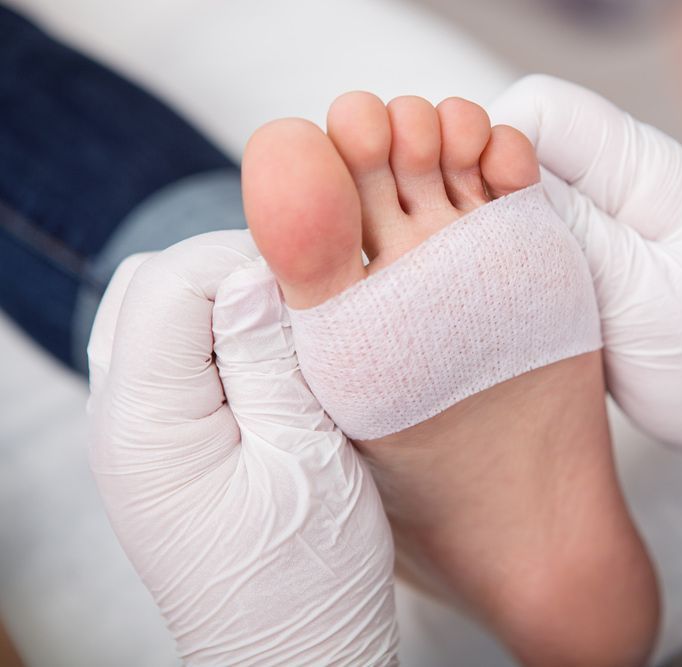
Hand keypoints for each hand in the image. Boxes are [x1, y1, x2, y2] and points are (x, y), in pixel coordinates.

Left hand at [87, 231, 397, 664]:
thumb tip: (256, 271)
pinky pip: (169, 355)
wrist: (292, 656)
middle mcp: (117, 420)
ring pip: (155, 313)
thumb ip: (271, 359)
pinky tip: (268, 364)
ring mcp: (132, 433)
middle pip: (151, 285)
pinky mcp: (158, 445)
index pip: (173, 280)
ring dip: (222, 304)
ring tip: (290, 334)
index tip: (316, 288)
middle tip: (305, 306)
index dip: (249, 261)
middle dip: (231, 273)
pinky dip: (215, 337)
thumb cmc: (308, 577)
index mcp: (144, 422)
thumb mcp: (307, 458)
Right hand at [491, 75, 681, 476]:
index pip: (538, 110)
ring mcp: (597, 221)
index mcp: (642, 168)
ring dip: (486, 235)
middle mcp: (615, 181)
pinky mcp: (583, 260)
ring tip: (490, 289)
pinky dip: (501, 266)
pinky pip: (522, 242)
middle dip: (478, 193)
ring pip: (508, 196)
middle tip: (477, 265)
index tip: (480, 214)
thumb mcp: (644, 297)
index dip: (491, 151)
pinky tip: (503, 303)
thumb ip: (572, 234)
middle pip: (512, 146)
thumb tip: (495, 182)